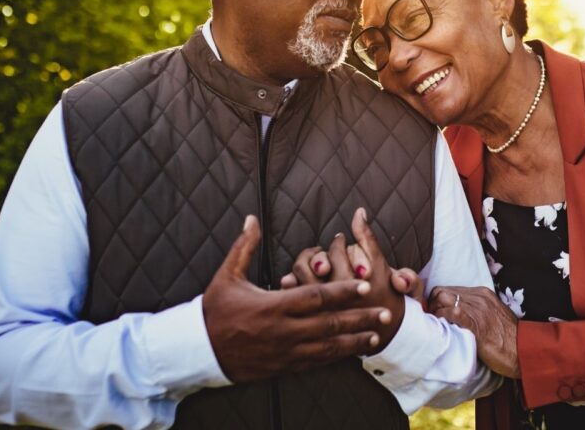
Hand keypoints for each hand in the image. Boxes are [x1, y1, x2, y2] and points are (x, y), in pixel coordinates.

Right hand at [202, 215, 392, 383]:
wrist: (198, 351)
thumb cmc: (214, 311)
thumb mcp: (227, 276)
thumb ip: (244, 247)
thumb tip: (252, 218)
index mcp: (273, 306)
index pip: (315, 296)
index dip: (342, 290)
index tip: (364, 283)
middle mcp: (283, 331)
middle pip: (329, 323)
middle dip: (360, 317)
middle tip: (386, 312)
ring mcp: (285, 352)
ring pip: (327, 347)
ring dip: (354, 341)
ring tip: (377, 335)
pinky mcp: (282, 366)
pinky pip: (315, 363)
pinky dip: (335, 357)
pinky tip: (352, 353)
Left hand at [278, 209, 406, 351]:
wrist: (383, 333)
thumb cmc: (385, 297)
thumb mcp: (382, 267)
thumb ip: (368, 239)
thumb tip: (358, 212)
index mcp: (356, 281)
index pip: (337, 250)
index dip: (338, 242)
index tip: (340, 240)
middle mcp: (337, 296)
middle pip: (315, 262)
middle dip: (319, 253)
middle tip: (324, 254)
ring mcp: (322, 308)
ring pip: (301, 275)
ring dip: (305, 263)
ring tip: (314, 265)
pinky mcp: (311, 318)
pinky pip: (293, 294)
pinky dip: (291, 282)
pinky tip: (296, 280)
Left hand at [430, 286, 520, 378]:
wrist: (523, 350)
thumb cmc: (508, 338)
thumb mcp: (493, 315)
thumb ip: (477, 310)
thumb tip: (457, 313)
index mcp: (482, 293)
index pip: (449, 289)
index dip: (438, 301)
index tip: (435, 312)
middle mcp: (479, 297)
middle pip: (441, 291)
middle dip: (432, 305)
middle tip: (433, 320)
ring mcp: (477, 309)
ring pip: (443, 300)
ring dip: (435, 313)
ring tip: (437, 326)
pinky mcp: (476, 324)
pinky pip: (451, 314)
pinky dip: (442, 320)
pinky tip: (443, 329)